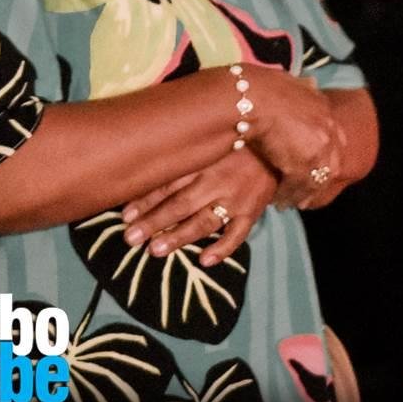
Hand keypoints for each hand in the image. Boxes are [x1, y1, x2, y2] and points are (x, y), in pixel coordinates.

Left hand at [120, 151, 278, 266]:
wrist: (278, 143)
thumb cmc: (235, 142)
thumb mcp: (209, 141)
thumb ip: (184, 152)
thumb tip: (147, 162)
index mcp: (202, 161)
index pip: (168, 183)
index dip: (145, 199)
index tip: (124, 215)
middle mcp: (216, 180)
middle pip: (180, 204)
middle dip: (154, 222)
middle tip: (130, 238)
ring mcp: (236, 198)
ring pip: (203, 221)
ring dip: (179, 237)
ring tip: (156, 251)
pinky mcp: (253, 211)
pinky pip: (238, 233)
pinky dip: (223, 248)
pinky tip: (205, 261)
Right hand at [245, 70, 344, 206]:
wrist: (250, 99)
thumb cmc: (261, 87)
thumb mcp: (289, 80)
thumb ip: (302, 86)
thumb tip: (311, 82)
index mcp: (324, 108)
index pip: (334, 137)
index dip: (325, 154)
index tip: (314, 165)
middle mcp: (327, 129)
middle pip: (330, 163)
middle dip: (318, 180)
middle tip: (307, 194)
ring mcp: (318, 148)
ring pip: (315, 179)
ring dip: (303, 193)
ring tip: (291, 202)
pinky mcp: (303, 164)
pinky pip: (299, 187)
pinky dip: (289, 196)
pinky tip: (279, 201)